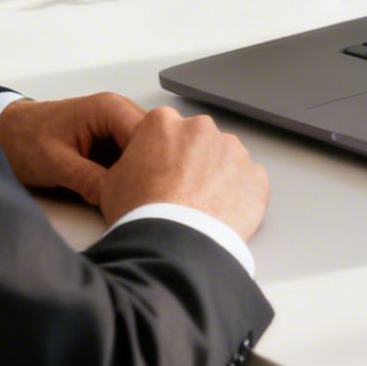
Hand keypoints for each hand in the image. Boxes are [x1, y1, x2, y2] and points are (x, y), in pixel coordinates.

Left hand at [0, 93, 145, 207]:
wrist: (6, 133)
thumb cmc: (25, 139)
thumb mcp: (56, 163)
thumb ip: (89, 180)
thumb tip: (119, 199)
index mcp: (109, 108)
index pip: (150, 135)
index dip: (152, 164)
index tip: (147, 191)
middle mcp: (119, 112)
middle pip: (154, 143)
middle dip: (151, 170)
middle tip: (143, 199)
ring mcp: (117, 127)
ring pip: (146, 153)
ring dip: (141, 174)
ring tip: (136, 198)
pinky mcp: (112, 143)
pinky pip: (132, 159)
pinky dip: (131, 175)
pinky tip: (126, 193)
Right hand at [99, 106, 269, 241]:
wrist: (175, 243)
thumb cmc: (142, 212)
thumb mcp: (112, 181)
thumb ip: (130, 161)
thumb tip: (137, 167)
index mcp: (163, 122)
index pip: (164, 129)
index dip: (161, 153)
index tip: (160, 173)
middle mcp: (200, 128)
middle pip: (197, 140)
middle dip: (192, 161)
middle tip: (180, 192)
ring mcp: (232, 150)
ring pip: (225, 158)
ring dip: (217, 176)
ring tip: (201, 208)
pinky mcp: (255, 175)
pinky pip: (248, 181)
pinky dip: (239, 195)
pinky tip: (222, 215)